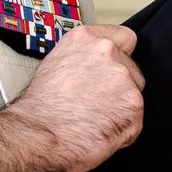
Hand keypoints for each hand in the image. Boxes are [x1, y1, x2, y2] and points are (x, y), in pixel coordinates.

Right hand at [13, 24, 145, 171]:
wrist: (37, 134)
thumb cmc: (40, 107)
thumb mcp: (57, 64)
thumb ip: (84, 59)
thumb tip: (94, 67)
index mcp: (88, 39)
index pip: (125, 38)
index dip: (122, 56)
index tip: (116, 68)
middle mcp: (109, 53)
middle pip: (132, 70)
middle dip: (120, 87)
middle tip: (97, 103)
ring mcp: (124, 79)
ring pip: (133, 96)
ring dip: (120, 109)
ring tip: (94, 120)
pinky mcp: (134, 106)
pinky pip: (134, 121)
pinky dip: (122, 131)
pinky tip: (99, 132)